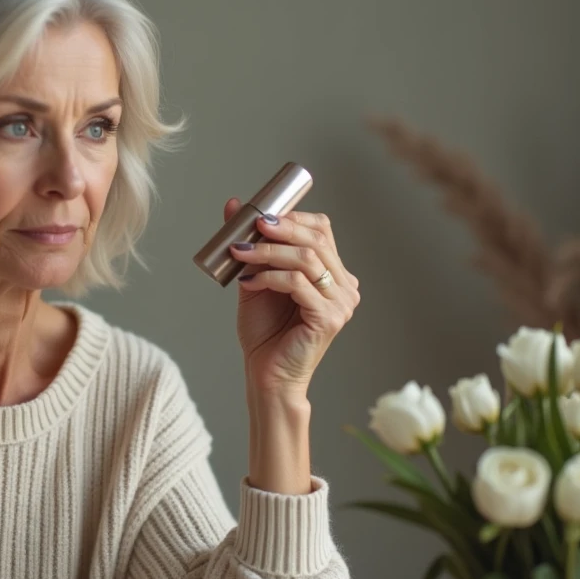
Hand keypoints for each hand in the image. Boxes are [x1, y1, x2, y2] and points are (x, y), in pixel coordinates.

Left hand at [224, 202, 359, 400]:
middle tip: (251, 227)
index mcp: (334, 275)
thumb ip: (251, 246)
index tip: (261, 216)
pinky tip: (248, 282)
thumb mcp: (255, 279)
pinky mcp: (329, 318)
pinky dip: (269, 277)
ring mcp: (341, 303)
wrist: (267, 374)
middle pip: (316, 240)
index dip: (293, 218)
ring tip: (240, 254)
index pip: (323, 230)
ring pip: (306, 260)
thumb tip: (234, 205)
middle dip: (279, 230)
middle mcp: (345, 286)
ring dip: (268, 253)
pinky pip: (298, 284)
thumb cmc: (265, 332)